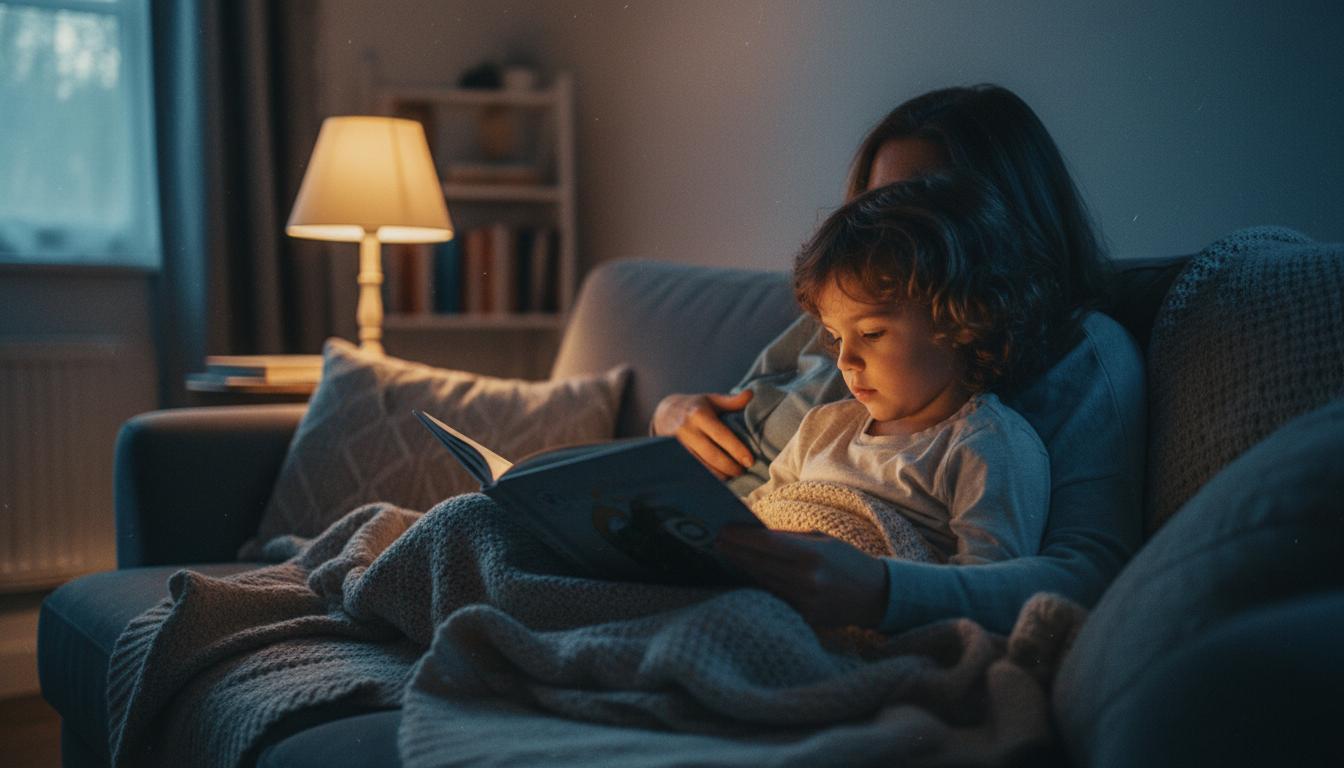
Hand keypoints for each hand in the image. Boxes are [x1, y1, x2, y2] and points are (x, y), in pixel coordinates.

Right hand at [651, 391, 754, 479]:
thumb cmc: (695, 407)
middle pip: (712, 455)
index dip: (737, 450)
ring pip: (702, 466)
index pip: (721, 435)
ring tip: (732, 475)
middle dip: (730, 467)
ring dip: (719, 474)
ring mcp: (678, 445)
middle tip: (742, 471)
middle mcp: (687, 430)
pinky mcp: (673, 455)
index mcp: (698, 414)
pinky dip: (707, 477)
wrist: (664, 413)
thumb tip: (751, 395)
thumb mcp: (711, 400)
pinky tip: (718, 477)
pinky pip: (693, 470)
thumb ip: (732, 400)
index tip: (749, 461)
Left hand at [715, 526, 888, 627]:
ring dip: (743, 570)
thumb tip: (756, 532)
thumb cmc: (847, 561)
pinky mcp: (807, 618)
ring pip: (764, 583)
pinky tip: (745, 578)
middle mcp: (808, 580)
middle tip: (715, 541)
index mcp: (813, 555)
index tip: (723, 530)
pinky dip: (760, 588)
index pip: (768, 545)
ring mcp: (807, 602)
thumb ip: (790, 538)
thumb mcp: (824, 540)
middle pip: (761, 565)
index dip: (743, 538)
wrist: (877, 595)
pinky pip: (776, 600)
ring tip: (726, 557)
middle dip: (736, 552)